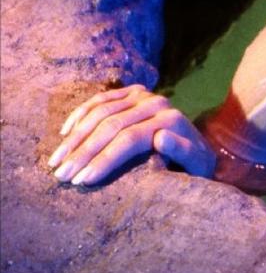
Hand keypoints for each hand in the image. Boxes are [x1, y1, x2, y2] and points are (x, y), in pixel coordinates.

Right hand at [47, 84, 215, 185]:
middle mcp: (157, 103)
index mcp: (171, 120)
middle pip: (111, 125)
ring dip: (76, 137)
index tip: (82, 180)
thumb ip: (183, 151)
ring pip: (101, 112)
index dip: (104, 159)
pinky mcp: (133, 92)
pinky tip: (65, 132)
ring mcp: (144, 95)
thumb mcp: (198, 165)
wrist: (201, 148)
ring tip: (56, 161)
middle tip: (60, 174)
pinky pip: (101, 99)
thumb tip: (160, 137)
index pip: (129, 139)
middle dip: (83, 152)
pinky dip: (81, 114)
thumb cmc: (197, 165)